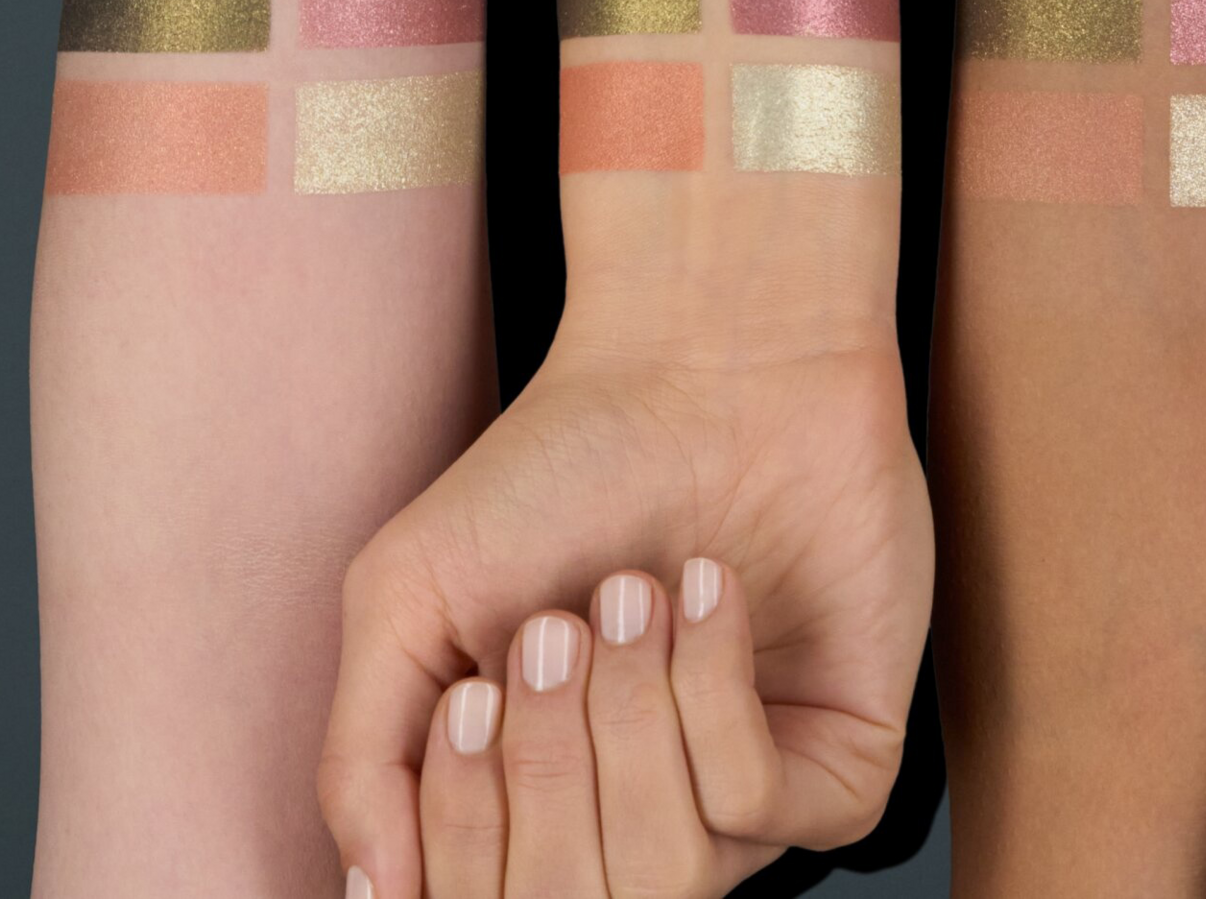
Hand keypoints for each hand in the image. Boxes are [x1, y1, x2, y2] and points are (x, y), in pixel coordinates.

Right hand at [319, 316, 933, 897]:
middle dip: (546, 763)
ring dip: (630, 715)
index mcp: (537, 807)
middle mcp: (636, 824)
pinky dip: (711, 686)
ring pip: (663, 873)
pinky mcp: (841, 767)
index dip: (466, 824)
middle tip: (554, 632)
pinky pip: (755, 803)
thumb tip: (378, 895)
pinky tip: (711, 592)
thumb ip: (364, 759)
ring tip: (634, 596)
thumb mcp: (412, 594)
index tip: (473, 696)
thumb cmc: (565, 462)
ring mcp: (742, 806)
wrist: (705, 360)